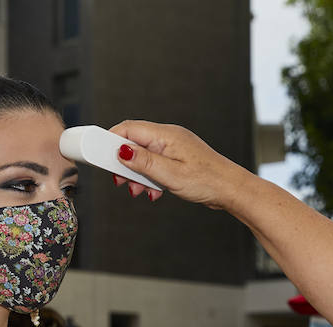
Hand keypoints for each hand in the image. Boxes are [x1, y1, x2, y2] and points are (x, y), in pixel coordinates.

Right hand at [107, 120, 253, 208]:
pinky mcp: (179, 158)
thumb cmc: (208, 182)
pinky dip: (150, 177)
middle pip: (134, 142)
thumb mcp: (170, 175)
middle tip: (120, 181)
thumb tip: (121, 150)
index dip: (111, 141)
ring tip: (138, 191)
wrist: (232, 190)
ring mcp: (175, 147)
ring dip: (137, 173)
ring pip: (144, 155)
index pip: (128, 129)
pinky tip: (153, 192)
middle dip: (123, 162)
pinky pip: (156, 163)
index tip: (100, 157)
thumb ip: (144, 162)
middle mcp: (169, 137)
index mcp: (166, 135)